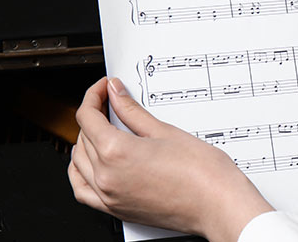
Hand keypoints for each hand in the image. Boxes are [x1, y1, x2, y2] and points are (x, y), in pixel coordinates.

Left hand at [67, 77, 272, 241]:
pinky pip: (83, 191)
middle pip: (83, 137)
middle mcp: (106, 176)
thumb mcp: (165, 132)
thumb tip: (116, 94)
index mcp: (116, 152)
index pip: (88, 116)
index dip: (94, 96)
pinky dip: (80, 173)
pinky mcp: (116, 209)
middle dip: (94, 115)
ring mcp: (109, 196)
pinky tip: (89, 163)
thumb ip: (133, 112)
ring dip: (86, 141)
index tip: (105, 88)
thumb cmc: (202, 173)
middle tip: (112, 102)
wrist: (218, 205)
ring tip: (104, 129)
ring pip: (79, 162)